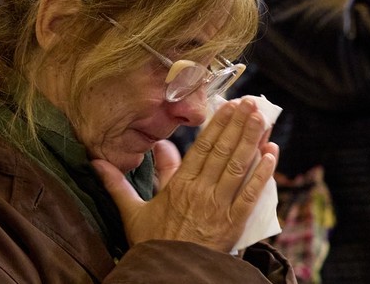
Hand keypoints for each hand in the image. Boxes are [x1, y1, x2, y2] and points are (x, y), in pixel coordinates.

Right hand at [92, 98, 278, 252]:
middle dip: (239, 125)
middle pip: (223, 151)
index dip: (218, 125)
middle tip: (251, 103)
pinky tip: (272, 154)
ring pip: (239, 166)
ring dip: (252, 140)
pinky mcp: (234, 222)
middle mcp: (201, 190)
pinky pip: (251, 193)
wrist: (169, 275)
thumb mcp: (132, 212)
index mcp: (179, 185)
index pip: (202, 147)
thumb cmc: (153, 244)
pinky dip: (263, 173)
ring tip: (262, 119)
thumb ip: (117, 185)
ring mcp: (219, 205)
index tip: (229, 106)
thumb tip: (97, 163)